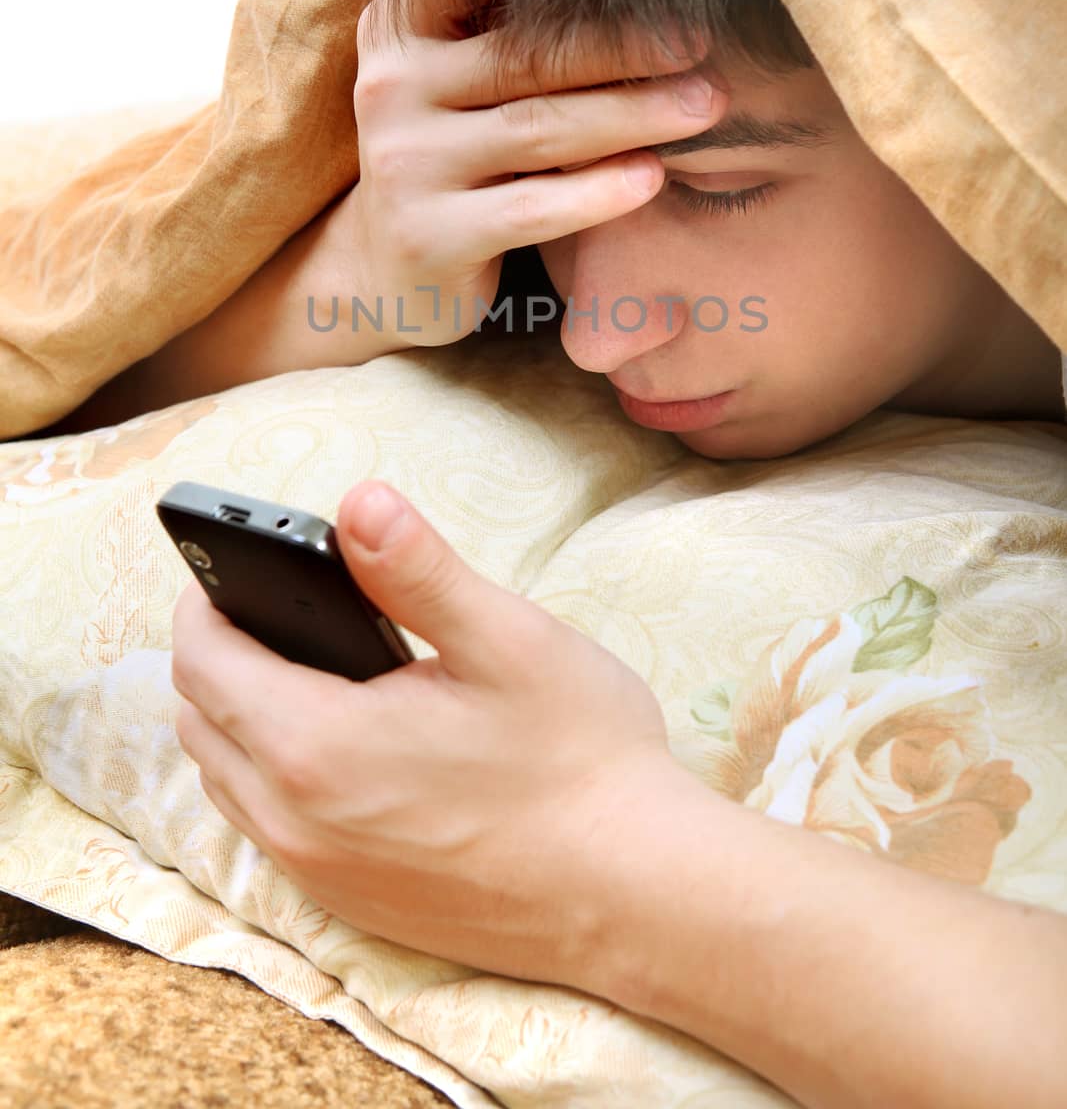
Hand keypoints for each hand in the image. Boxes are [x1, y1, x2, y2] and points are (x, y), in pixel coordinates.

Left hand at [170, 478, 696, 986]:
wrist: (638, 894)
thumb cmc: (583, 761)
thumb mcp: (506, 641)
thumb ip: (418, 570)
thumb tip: (359, 502)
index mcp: (318, 745)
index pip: (202, 661)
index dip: (204, 601)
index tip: (231, 566)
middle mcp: (297, 821)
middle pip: (200, 721)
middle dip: (218, 654)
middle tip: (276, 608)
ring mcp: (320, 873)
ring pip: (226, 782)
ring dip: (239, 718)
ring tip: (305, 668)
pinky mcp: (349, 905)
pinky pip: (268, 830)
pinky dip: (272, 777)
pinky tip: (343, 746)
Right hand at [339, 0, 723, 346]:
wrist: (385, 273)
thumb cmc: (451, 160)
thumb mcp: (458, 85)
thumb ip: (509, 35)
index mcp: (396, 33)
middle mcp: (391, 89)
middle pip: (524, 57)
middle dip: (623, 47)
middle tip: (698, 43)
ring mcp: (405, 164)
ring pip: (537, 129)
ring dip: (631, 113)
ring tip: (703, 105)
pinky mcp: (431, 236)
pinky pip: (531, 207)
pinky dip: (598, 190)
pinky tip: (651, 176)